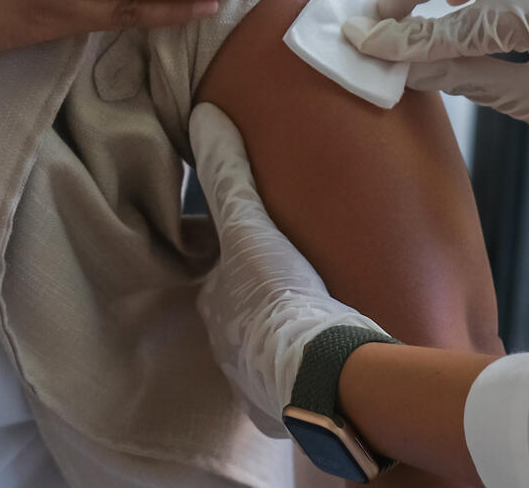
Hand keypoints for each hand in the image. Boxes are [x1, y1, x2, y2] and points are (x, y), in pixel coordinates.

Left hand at [189, 104, 384, 435]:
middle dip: (260, 295)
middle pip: (242, 311)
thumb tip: (201, 115)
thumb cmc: (285, 297)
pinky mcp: (287, 412)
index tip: (262, 240)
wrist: (327, 376)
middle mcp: (225, 350)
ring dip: (282, 333)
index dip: (238, 251)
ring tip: (313, 315)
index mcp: (216, 306)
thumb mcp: (251, 226)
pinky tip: (326, 357)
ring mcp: (254, 386)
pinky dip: (305, 369)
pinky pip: (292, 385)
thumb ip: (227, 172)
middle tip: (292, 277)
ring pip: (264, 349)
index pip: (219, 269)